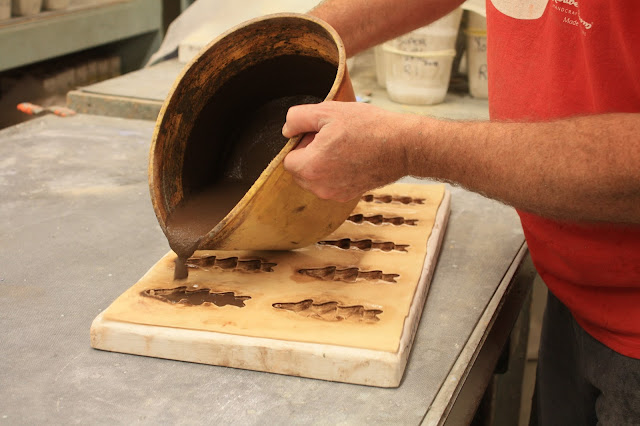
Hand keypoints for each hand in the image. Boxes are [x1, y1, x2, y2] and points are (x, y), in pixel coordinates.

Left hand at [282, 101, 411, 201]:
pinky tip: (353, 157)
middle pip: (300, 171)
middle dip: (309, 155)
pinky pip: (330, 184)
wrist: (402, 146)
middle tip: (332, 139)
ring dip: (322, 164)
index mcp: (309, 168)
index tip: (319, 134)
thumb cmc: (368, 127)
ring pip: (315, 179)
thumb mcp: (327, 111)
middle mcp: (319, 187)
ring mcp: (334, 195)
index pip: (288, 159)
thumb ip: (297, 119)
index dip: (301, 143)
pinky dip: (336, 172)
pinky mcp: (348, 196)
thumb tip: (287, 130)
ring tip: (344, 147)